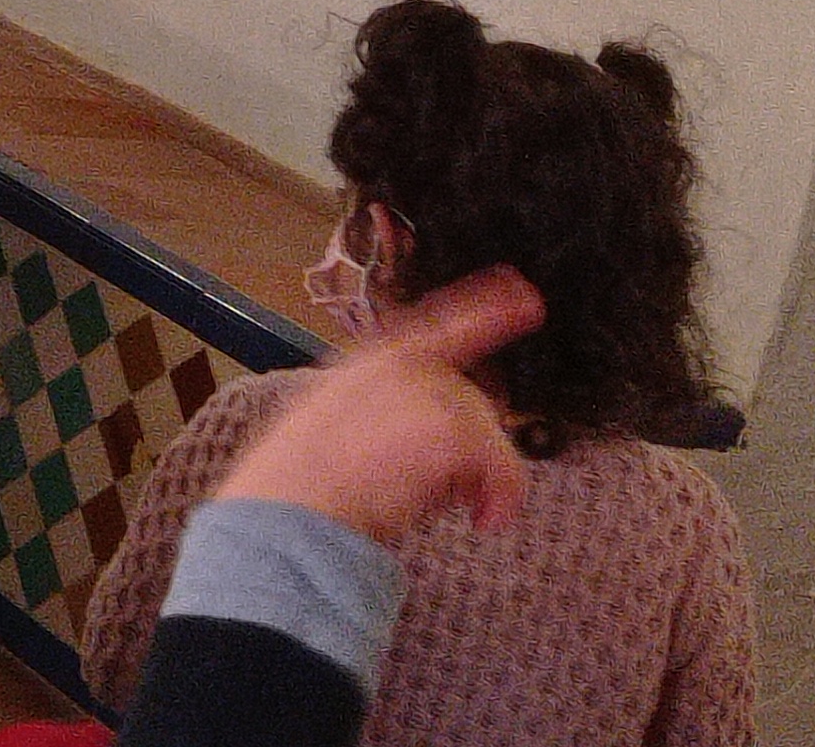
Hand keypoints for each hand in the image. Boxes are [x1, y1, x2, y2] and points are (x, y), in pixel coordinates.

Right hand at [216, 264, 543, 544]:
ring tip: (462, 509)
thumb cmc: (297, 482)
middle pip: (468, 397)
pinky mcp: (452, 429)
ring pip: (486, 431)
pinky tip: (483, 518)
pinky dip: (501, 496)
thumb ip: (374, 409)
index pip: (437, 326)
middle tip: (457, 492)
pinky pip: (502, 465)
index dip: (484, 309)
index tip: (522, 295)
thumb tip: (415, 434)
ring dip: (483, 476)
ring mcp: (429, 393)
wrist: (291, 505)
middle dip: (472, 445)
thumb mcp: (324, 424)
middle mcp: (401, 366)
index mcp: (368, 363)